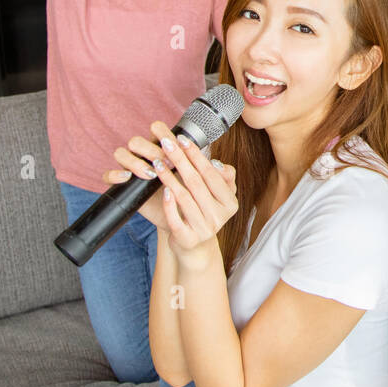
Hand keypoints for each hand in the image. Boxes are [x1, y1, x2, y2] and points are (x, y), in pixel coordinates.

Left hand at [104, 121, 238, 255]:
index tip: (182, 139)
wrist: (194, 247)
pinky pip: (176, 218)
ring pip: (184, 197)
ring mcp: (204, 229)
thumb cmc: (204, 213)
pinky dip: (169, 203)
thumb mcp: (219, 196)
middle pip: (196, 182)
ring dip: (169, 176)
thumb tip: (216, 163)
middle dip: (180, 159)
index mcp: (230, 203)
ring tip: (157, 161)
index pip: (211, 174)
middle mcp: (220, 217)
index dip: (196, 155)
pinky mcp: (187, 239)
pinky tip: (163, 189)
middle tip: (166, 142)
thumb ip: (223, 177)